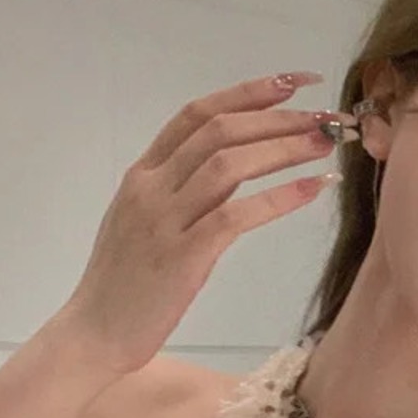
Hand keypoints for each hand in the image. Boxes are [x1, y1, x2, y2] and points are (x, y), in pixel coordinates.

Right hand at [63, 72, 349, 376]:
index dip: (248, 93)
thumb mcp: (144, 224)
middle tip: (323, 117)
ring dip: (283, 148)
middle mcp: (151, 187)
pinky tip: (312, 189)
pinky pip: (237, 215)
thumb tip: (227, 168)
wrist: (93, 334)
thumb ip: (178, 191)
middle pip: (220, 131)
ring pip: (230, 164)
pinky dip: (279, 197)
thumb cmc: (123, 286)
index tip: (292, 82)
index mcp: (142, 175)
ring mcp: (165, 220)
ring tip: (324, 145)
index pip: (197, 114)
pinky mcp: (183, 257)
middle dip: (277, 117)